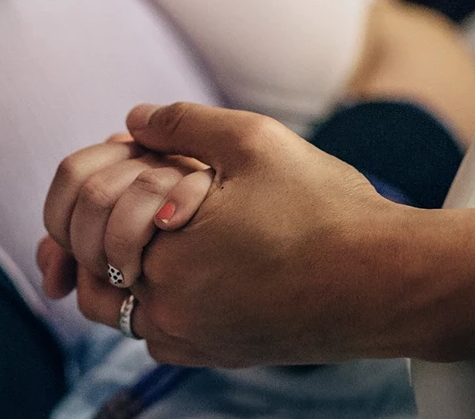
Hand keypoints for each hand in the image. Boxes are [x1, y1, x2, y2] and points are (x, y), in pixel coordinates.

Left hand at [63, 102, 408, 366]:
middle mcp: (166, 315)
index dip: (110, 169)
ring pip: (114, 297)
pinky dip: (155, 285)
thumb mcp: (254, 141)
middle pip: (87, 257)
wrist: (388, 282)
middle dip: (107, 211)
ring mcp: (188, 342)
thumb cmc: (328, 211)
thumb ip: (181, 123)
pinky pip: (153, 325)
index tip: (143, 152)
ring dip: (123, 251)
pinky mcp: (213, 354)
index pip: (86, 210)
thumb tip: (133, 119)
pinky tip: (193, 250)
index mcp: (165, 260)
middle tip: (152, 178)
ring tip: (168, 212)